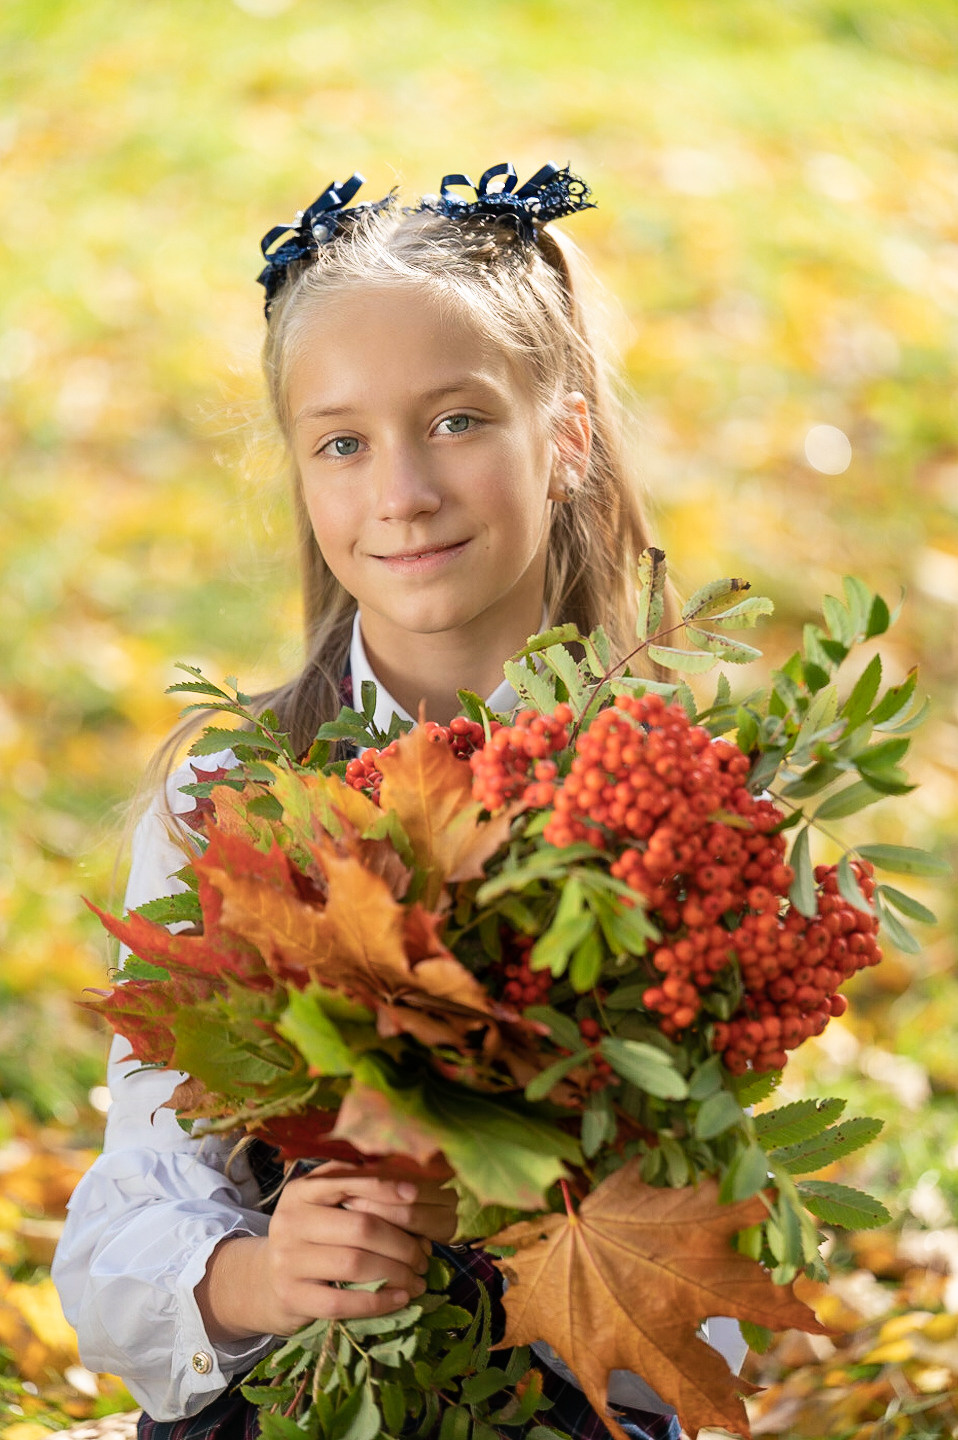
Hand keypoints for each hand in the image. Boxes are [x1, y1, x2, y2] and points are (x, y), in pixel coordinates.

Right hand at [196, 1164, 457, 1341]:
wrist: (263, 1281)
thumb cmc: (310, 1237)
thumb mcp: (321, 1205)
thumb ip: (355, 1192)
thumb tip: (413, 1194)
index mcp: (302, 1190)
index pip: (348, 1181)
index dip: (384, 1187)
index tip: (416, 1195)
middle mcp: (291, 1220)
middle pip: (361, 1226)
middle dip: (402, 1242)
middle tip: (424, 1255)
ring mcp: (287, 1260)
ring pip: (355, 1264)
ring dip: (396, 1273)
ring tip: (418, 1279)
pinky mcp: (291, 1297)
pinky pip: (342, 1302)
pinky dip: (378, 1302)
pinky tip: (400, 1299)